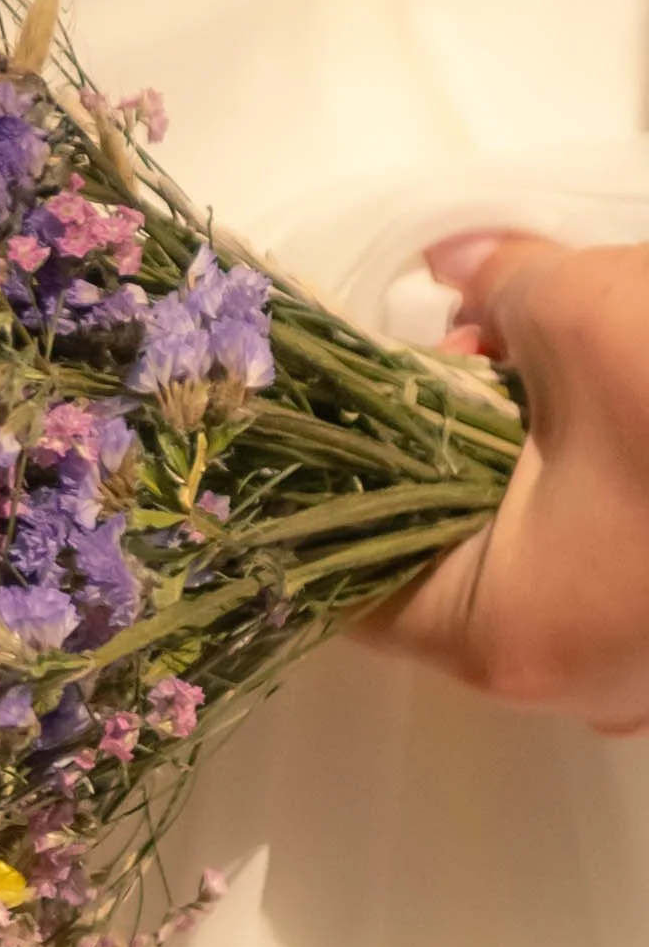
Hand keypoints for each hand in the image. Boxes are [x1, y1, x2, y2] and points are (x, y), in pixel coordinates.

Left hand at [359, 232, 648, 732]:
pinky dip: (606, 484)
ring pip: (548, 557)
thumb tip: (462, 261)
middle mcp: (576, 685)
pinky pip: (622, 564)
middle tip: (468, 345)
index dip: (332, 480)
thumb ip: (499, 287)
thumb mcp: (583, 311)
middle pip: (454, 558)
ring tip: (547, 355)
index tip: (327, 402)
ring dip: (535, 458)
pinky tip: (617, 399)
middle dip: (445, 443)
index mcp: (507, 634)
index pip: (351, 579)